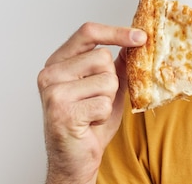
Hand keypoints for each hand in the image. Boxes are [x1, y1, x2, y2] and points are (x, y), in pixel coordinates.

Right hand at [37, 22, 146, 183]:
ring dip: (108, 100)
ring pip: (107, 80)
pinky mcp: (62, 112)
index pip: (88, 32)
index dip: (116, 32)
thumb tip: (135, 40)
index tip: (141, 37)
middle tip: (95, 100)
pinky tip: (89, 123)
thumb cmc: (89, 121)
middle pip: (102, 57)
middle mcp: (50, 73)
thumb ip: (117, 63)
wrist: (75, 159)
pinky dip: (103, 116)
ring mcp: (53, 92)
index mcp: (58, 61)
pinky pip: (103, 103)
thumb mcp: (107, 86)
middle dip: (111, 81)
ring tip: (92, 112)